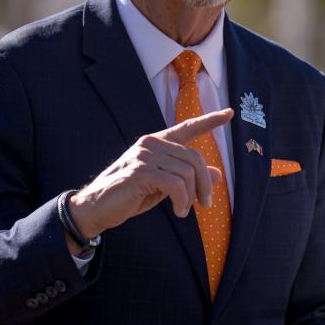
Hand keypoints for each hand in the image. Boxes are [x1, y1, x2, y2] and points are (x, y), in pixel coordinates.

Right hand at [67, 109, 233, 239]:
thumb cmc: (130, 195)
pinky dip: (182, 200)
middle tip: (205, 204)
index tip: (229, 113)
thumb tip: (217, 174)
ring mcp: (144, 156)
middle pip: (195, 158)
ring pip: (187, 173)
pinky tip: (178, 211)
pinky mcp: (140, 172)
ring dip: (191, 197)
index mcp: (157, 142)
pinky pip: (175, 184)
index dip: (210, 121)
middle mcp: (151, 144)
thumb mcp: (164, 185)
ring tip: (184, 210)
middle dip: (204, 184)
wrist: (95, 208)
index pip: (187, 127)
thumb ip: (187, 177)